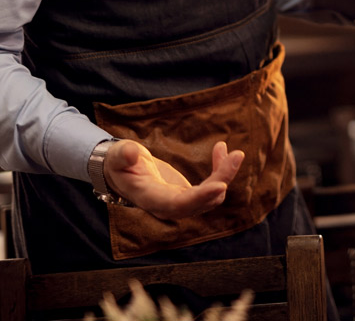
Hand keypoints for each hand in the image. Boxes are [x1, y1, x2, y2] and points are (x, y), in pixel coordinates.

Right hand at [104, 139, 243, 218]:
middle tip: (237, 155)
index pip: (177, 205)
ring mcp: (180, 202)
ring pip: (210, 197)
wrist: (122, 170)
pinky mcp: (188, 195)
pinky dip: (219, 170)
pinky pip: (210, 187)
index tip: (221, 186)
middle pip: (200, 202)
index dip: (200, 198)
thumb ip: (123, 155)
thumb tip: (131, 153)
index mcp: (150, 199)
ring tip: (235, 152)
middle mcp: (167, 206)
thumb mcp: (117, 156)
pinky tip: (221, 149)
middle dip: (221, 180)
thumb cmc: (118, 162)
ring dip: (225, 174)